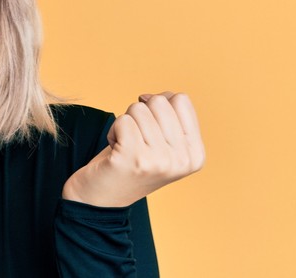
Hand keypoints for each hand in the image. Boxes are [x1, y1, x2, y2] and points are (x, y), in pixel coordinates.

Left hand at [62, 92, 205, 207]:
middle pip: (159, 101)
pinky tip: (115, 151)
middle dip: (140, 115)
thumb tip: (151, 96)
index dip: (158, 106)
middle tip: (134, 140)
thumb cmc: (129, 164)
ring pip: (138, 109)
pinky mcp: (133, 159)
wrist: (100, 199)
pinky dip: (113, 131)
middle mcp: (182, 160)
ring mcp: (159, 161)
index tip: (149, 129)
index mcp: (195, 154)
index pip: (182, 99)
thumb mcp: (161, 143)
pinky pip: (122, 120)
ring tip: (125, 148)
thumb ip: (168, 117)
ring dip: (125, 124)